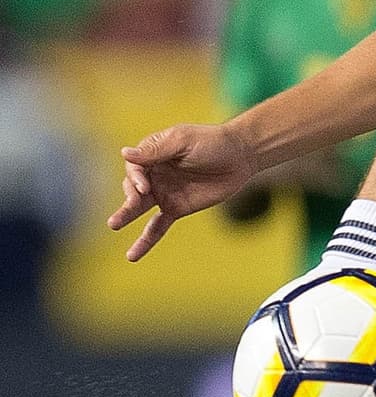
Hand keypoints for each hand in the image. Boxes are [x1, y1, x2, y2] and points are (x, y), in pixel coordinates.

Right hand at [107, 124, 256, 260]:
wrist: (241, 156)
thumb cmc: (213, 142)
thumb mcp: (184, 141)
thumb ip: (156, 150)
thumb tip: (124, 153)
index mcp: (153, 153)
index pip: (134, 167)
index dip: (135, 177)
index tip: (144, 186)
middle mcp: (154, 174)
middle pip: (132, 188)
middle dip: (131, 195)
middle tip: (136, 200)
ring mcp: (164, 193)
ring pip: (138, 208)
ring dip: (125, 216)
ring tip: (113, 224)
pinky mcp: (176, 209)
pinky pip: (156, 227)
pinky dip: (145, 241)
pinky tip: (132, 256)